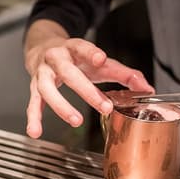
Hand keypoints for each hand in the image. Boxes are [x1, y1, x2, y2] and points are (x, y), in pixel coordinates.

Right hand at [24, 19, 153, 137]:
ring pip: (47, 89)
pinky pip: (33, 103)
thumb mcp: (99, 61)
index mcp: (73, 48)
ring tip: (76, 121)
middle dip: (86, 90)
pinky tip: (35, 131)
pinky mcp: (34, 87)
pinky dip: (33, 117)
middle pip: (68, 73)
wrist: (42, 47)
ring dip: (61, 106)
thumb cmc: (75, 57)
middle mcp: (55, 58)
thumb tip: (146, 88)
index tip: (100, 59)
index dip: (91, 53)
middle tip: (105, 106)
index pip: (82, 48)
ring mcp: (43, 73)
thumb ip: (123, 73)